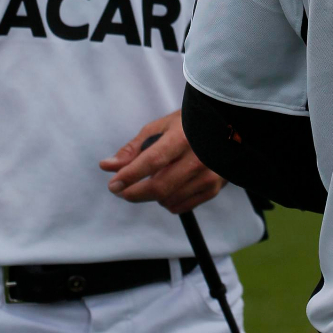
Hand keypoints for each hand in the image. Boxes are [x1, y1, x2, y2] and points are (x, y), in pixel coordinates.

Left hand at [99, 111, 226, 214]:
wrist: (225, 130)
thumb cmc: (187, 126)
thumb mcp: (159, 128)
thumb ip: (133, 149)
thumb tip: (107, 166)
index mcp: (183, 136)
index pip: (152, 161)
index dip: (130, 175)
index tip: (113, 184)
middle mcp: (199, 157)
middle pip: (159, 187)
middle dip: (134, 193)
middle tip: (121, 189)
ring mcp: (209, 175)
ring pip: (167, 200)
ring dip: (151, 196)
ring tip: (152, 180)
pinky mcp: (213, 188)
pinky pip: (180, 206)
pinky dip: (167, 201)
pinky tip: (169, 186)